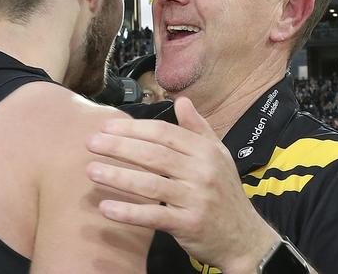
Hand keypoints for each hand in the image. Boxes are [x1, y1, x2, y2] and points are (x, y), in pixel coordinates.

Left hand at [86, 97, 278, 271]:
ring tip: (91, 171)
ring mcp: (196, 198)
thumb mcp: (218, 155)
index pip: (163, 133)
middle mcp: (202, 171)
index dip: (133, 128)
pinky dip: (129, 212)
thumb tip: (181, 100)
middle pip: (154, 154)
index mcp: (205, 151)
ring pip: (151, 184)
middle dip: (119, 146)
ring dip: (118, 176)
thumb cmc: (224, 192)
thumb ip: (198, 128)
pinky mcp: (189, 225)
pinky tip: (105, 207)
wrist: (246, 237)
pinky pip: (154, 216)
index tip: (107, 126)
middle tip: (91, 143)